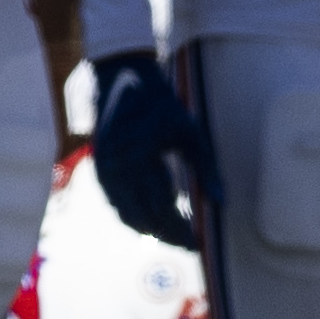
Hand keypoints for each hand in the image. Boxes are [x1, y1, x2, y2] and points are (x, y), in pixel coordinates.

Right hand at [88, 51, 218, 248]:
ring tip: (172, 234)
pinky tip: (149, 219)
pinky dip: (132, 215)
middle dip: (166, 235)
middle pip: (142, 217)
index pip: (162, 207)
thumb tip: (220, 204)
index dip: (180, 229)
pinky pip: (114, 202)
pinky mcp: (99, 166)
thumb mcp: (190, 132)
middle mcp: (117, 165)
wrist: (122, 75)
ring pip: (124, 214)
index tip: (197, 242)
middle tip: (188, 243)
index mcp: (141, 154)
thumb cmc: (161, 103)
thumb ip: (206, 170)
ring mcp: (104, 167)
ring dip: (148, 228)